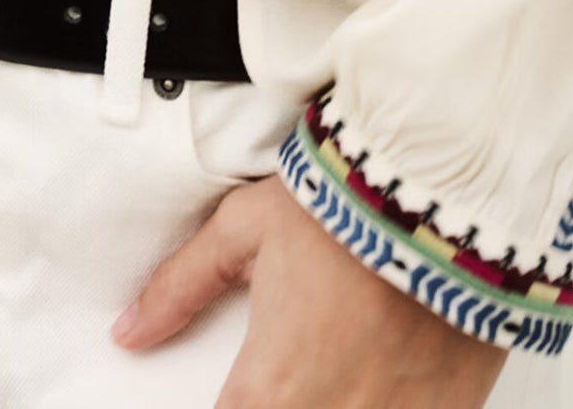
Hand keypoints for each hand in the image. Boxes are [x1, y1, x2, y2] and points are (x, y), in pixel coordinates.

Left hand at [112, 173, 508, 403]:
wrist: (442, 186)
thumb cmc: (344, 205)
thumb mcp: (246, 229)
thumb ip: (182, 286)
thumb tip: (130, 331)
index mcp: (275, 387)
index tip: (241, 393)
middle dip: (279, 404)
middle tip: (286, 374)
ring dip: (332, 405)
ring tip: (330, 368)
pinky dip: (389, 408)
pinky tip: (380, 380)